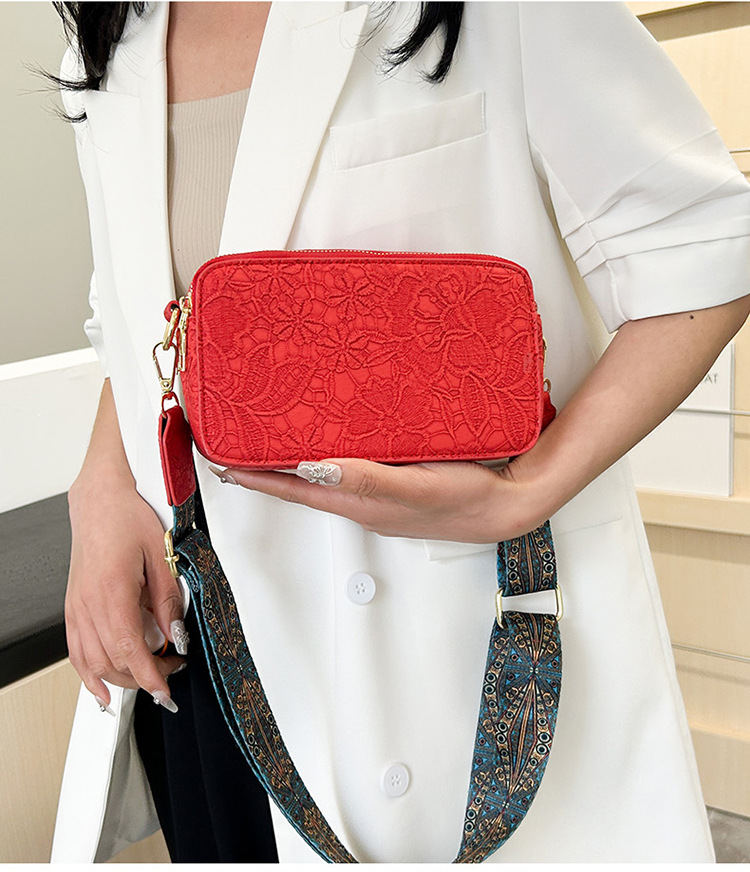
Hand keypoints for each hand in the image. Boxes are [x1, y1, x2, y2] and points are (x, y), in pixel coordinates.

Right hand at [66, 471, 186, 710]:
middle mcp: (88, 604)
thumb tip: (176, 635)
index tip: (166, 692)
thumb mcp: (162, 555)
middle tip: (170, 672)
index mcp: (112, 591)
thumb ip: (169, 599)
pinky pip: (75, 652)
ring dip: (120, 679)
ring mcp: (76, 608)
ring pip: (92, 663)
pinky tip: (103, 689)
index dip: (149, 677)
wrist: (100, 500)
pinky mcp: (72, 607)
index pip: (129, 650)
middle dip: (143, 678)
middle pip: (111, 663)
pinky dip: (89, 675)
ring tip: (147, 679)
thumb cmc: (128, 518)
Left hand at [208, 455, 550, 543]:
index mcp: (358, 502)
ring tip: (273, 435)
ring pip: (326, 471)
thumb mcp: (416, 489)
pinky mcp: (399, 478)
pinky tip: (337, 435)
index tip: (221, 461)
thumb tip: (317, 468)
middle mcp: (362, 498)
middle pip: (302, 481)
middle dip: (267, 465)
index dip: (255, 476)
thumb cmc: (466, 501)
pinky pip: (353, 463)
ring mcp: (380, 490)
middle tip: (239, 442)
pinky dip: (333, 451)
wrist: (510, 502)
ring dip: (297, 457)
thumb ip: (368, 480)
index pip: (293, 489)